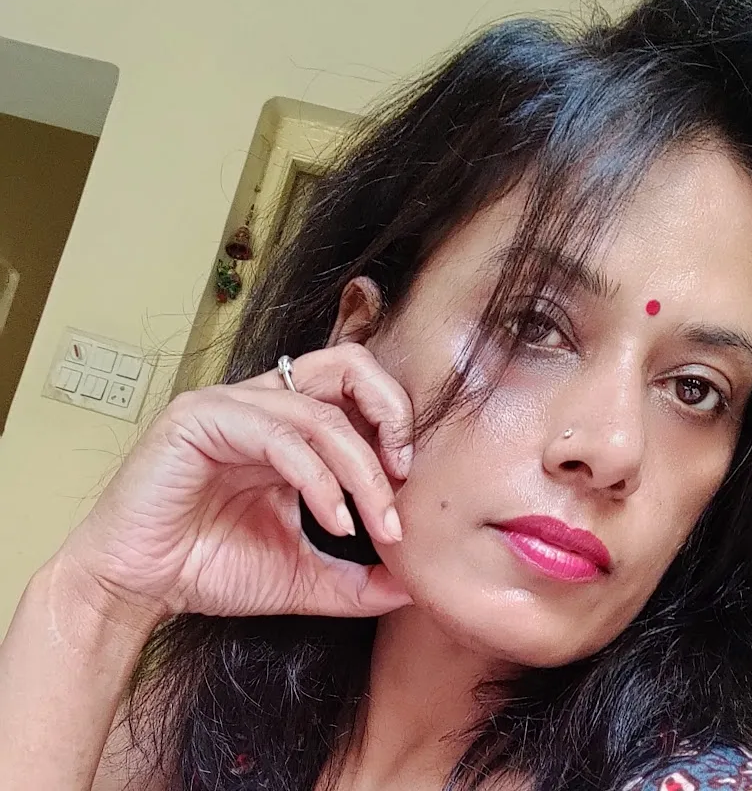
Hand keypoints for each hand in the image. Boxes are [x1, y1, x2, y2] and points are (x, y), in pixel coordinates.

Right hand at [59, 342, 414, 622]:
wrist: (135, 587)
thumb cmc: (211, 569)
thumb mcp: (303, 575)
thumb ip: (356, 579)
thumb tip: (414, 585)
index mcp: (289, 425)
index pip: (360, 392)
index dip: (397, 428)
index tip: (411, 489)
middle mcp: (264, 405)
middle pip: (349, 364)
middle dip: (393, 413)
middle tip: (405, 474)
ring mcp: (230, 407)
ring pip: (321, 413)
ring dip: (361, 470)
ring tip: (378, 524)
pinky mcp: (199, 420)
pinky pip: (279, 437)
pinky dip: (318, 480)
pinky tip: (334, 521)